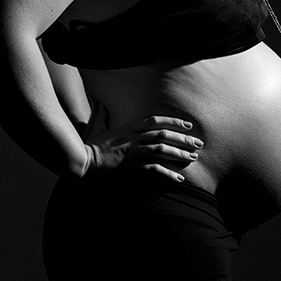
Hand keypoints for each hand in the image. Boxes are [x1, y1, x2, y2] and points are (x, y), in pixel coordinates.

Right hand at [83, 115, 203, 181]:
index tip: (188, 125)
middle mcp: (135, 139)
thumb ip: (102, 113)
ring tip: (193, 158)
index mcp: (129, 128)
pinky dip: (169, 174)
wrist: (81, 163)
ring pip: (164, 150)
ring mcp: (135, 153)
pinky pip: (156, 170)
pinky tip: (179, 178)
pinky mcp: (133, 168)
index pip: (156, 121)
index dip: (174, 122)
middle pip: (165, 135)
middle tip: (198, 143)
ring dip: (181, 154)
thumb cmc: (88, 147)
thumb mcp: (96, 126)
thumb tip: (100, 102)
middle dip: (184, 138)